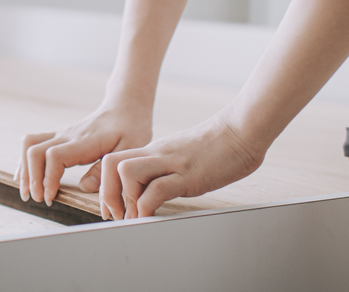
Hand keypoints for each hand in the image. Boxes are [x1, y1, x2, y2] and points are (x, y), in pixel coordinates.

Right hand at [18, 103, 152, 204]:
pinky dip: (25, 161)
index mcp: (84, 141)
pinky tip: (24, 177)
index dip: (48, 178)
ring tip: (28, 192)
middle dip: (31, 177)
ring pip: (29, 144)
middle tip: (38, 199)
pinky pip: (34, 144)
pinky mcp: (60, 137)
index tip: (50, 197)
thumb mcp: (129, 149)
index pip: (54, 156)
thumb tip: (84, 188)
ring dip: (24, 169)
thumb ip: (106, 169)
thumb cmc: (131, 129)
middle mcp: (68, 135)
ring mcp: (61, 135)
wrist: (125, 108)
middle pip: (34, 150)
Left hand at [98, 110, 264, 219]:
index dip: (107, 186)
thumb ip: (166, 169)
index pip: (114, 162)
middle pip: (111, 165)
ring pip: (127, 172)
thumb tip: (156, 190)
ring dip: (127, 199)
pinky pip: (157, 189)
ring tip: (136, 217)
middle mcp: (157, 155)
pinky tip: (152, 217)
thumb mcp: (182, 157)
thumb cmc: (217, 146)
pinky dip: (148, 206)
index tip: (114, 209)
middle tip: (118, 216)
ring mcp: (171, 163)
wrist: (241, 130)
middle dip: (108, 194)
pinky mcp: (188, 174)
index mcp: (154, 152)